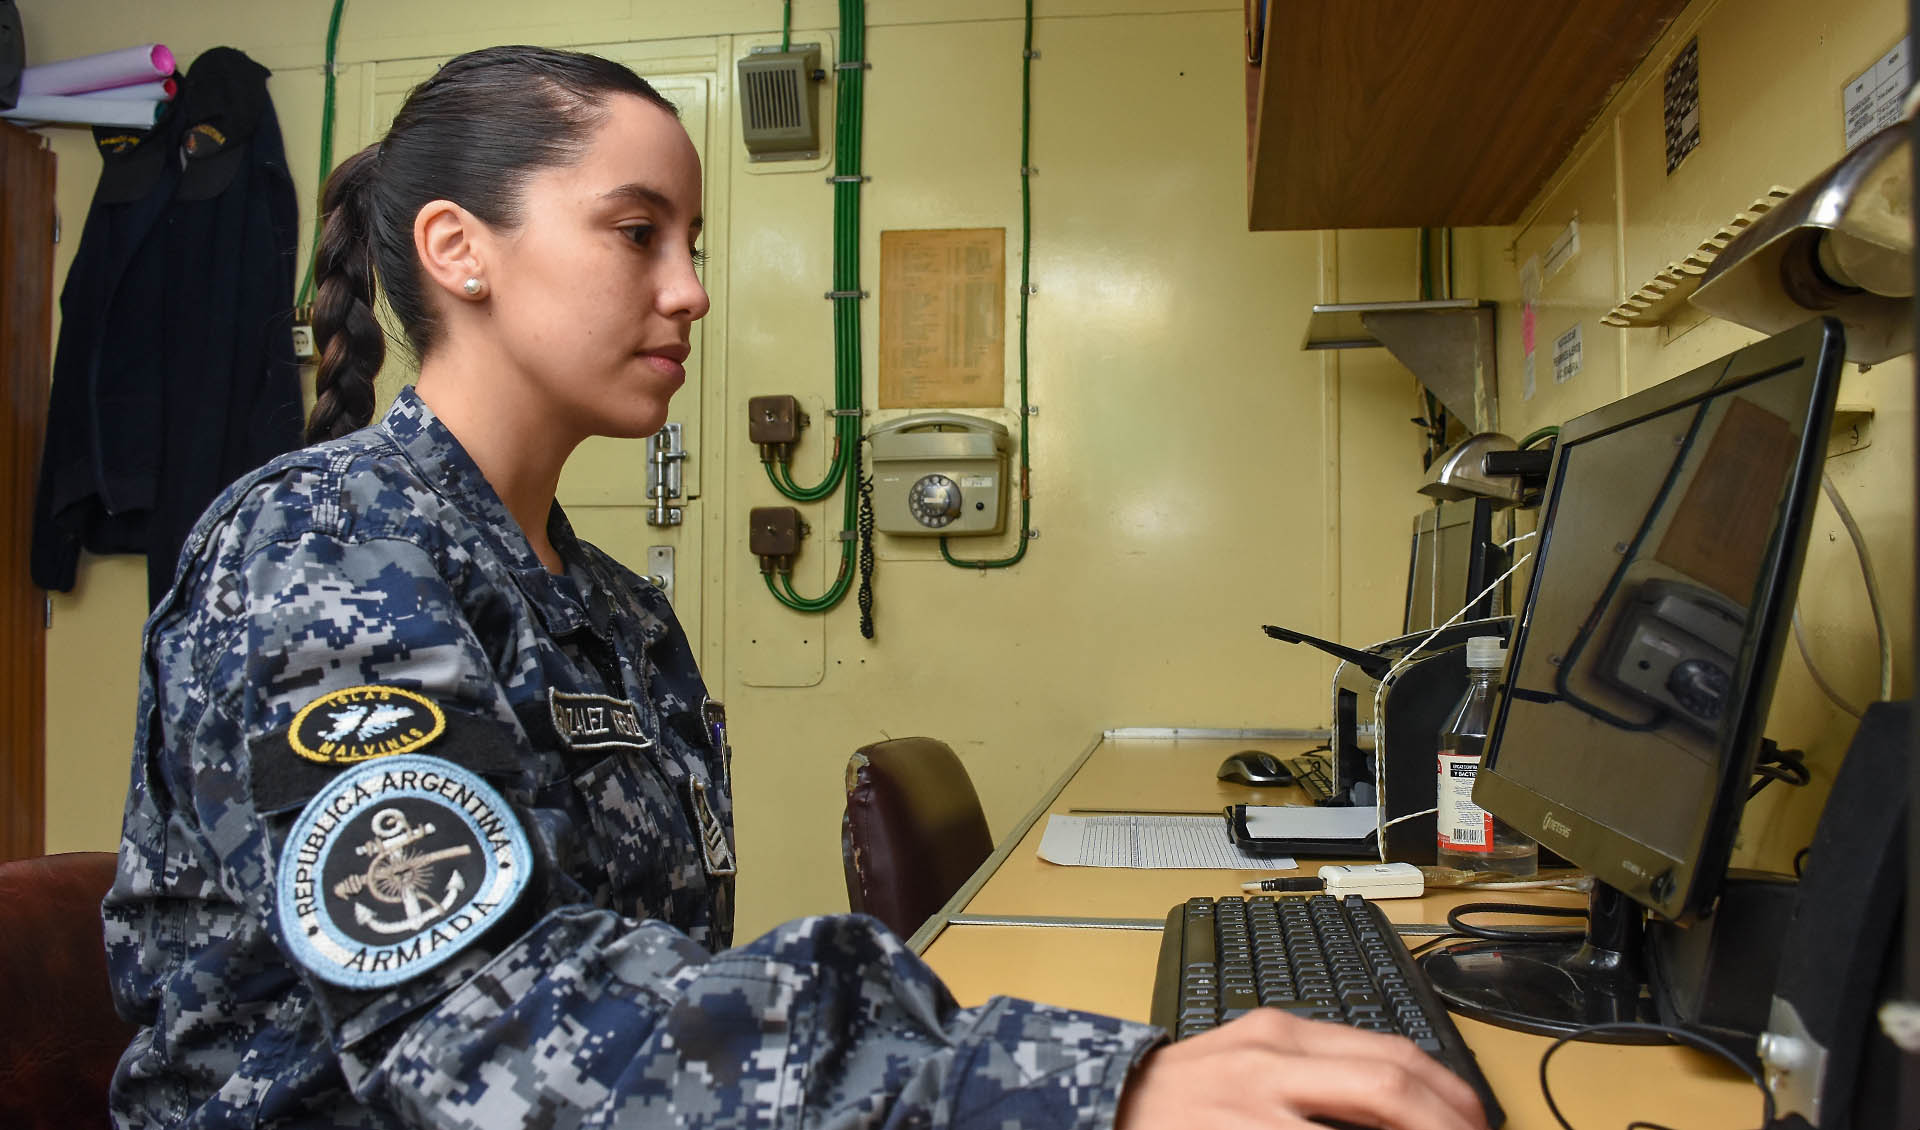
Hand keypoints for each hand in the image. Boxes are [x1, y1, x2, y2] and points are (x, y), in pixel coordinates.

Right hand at [1114, 1009, 1490, 1129]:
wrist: (1109, 1106)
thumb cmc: (1186, 1092)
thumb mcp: (1253, 1057)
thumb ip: (1320, 1070)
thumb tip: (1399, 1097)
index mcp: (1282, 1035)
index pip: (1390, 1055)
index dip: (1449, 1094)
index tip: (1475, 1122)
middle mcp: (1272, 1065)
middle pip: (1389, 1086)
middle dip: (1446, 1123)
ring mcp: (1253, 1111)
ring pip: (1358, 1129)